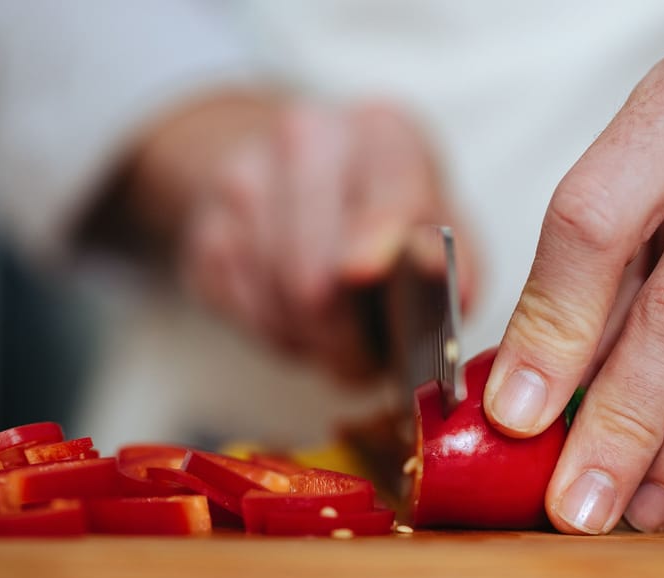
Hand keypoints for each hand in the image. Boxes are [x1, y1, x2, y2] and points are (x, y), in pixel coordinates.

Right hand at [126, 92, 473, 380]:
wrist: (286, 173)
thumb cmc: (384, 210)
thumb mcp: (438, 220)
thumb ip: (459, 262)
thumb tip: (448, 289)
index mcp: (383, 133)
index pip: (385, 186)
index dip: (375, 233)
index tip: (365, 272)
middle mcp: (307, 140)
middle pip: (318, 271)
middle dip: (351, 338)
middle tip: (371, 358)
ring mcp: (243, 183)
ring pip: (282, 304)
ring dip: (318, 342)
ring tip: (338, 329)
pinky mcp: (205, 235)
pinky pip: (248, 318)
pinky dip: (282, 336)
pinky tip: (297, 312)